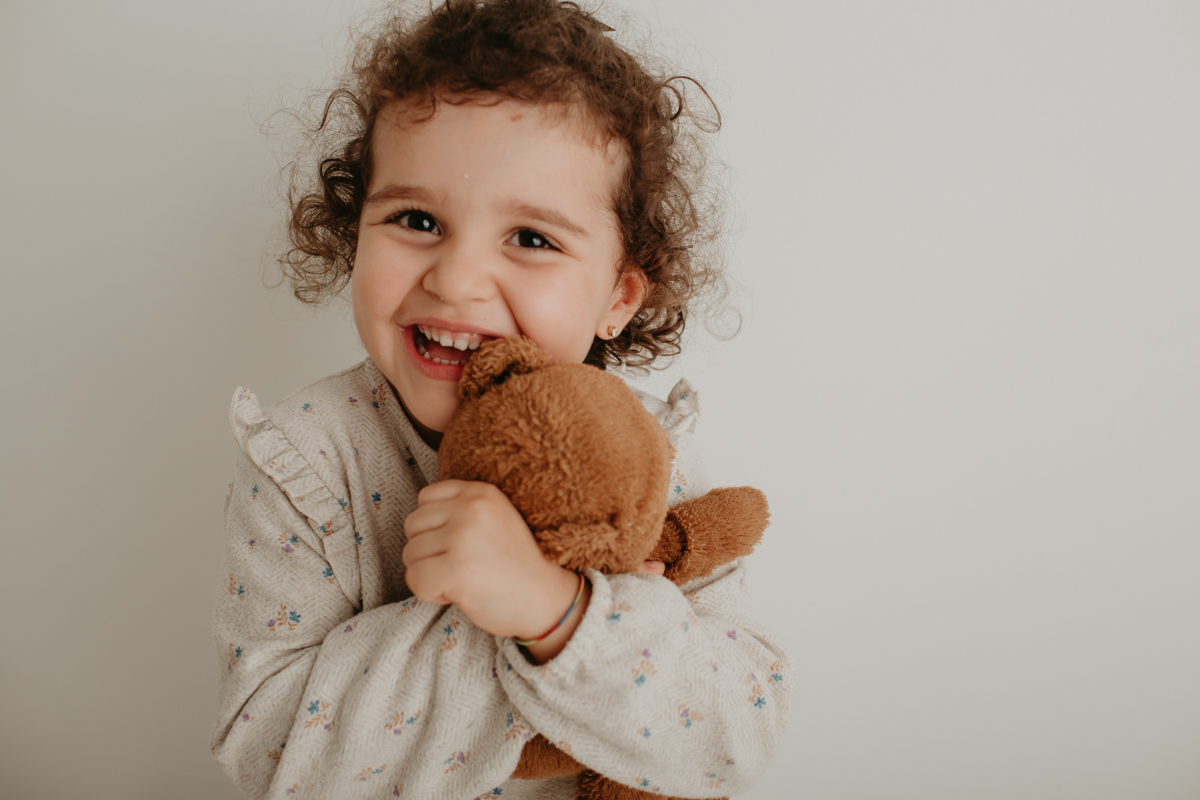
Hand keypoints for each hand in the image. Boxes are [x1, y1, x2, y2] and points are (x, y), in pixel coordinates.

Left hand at [402, 480, 578, 638]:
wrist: (545, 599)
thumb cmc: (514, 564)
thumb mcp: (494, 518)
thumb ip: (460, 509)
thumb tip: (415, 520)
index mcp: (480, 492)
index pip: (425, 498)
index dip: (433, 526)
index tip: (458, 544)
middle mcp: (470, 509)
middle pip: (412, 525)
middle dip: (427, 550)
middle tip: (460, 564)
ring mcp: (463, 538)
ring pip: (409, 554)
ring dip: (429, 573)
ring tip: (462, 578)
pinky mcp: (456, 571)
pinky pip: (414, 580)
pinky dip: (430, 593)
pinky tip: (457, 593)